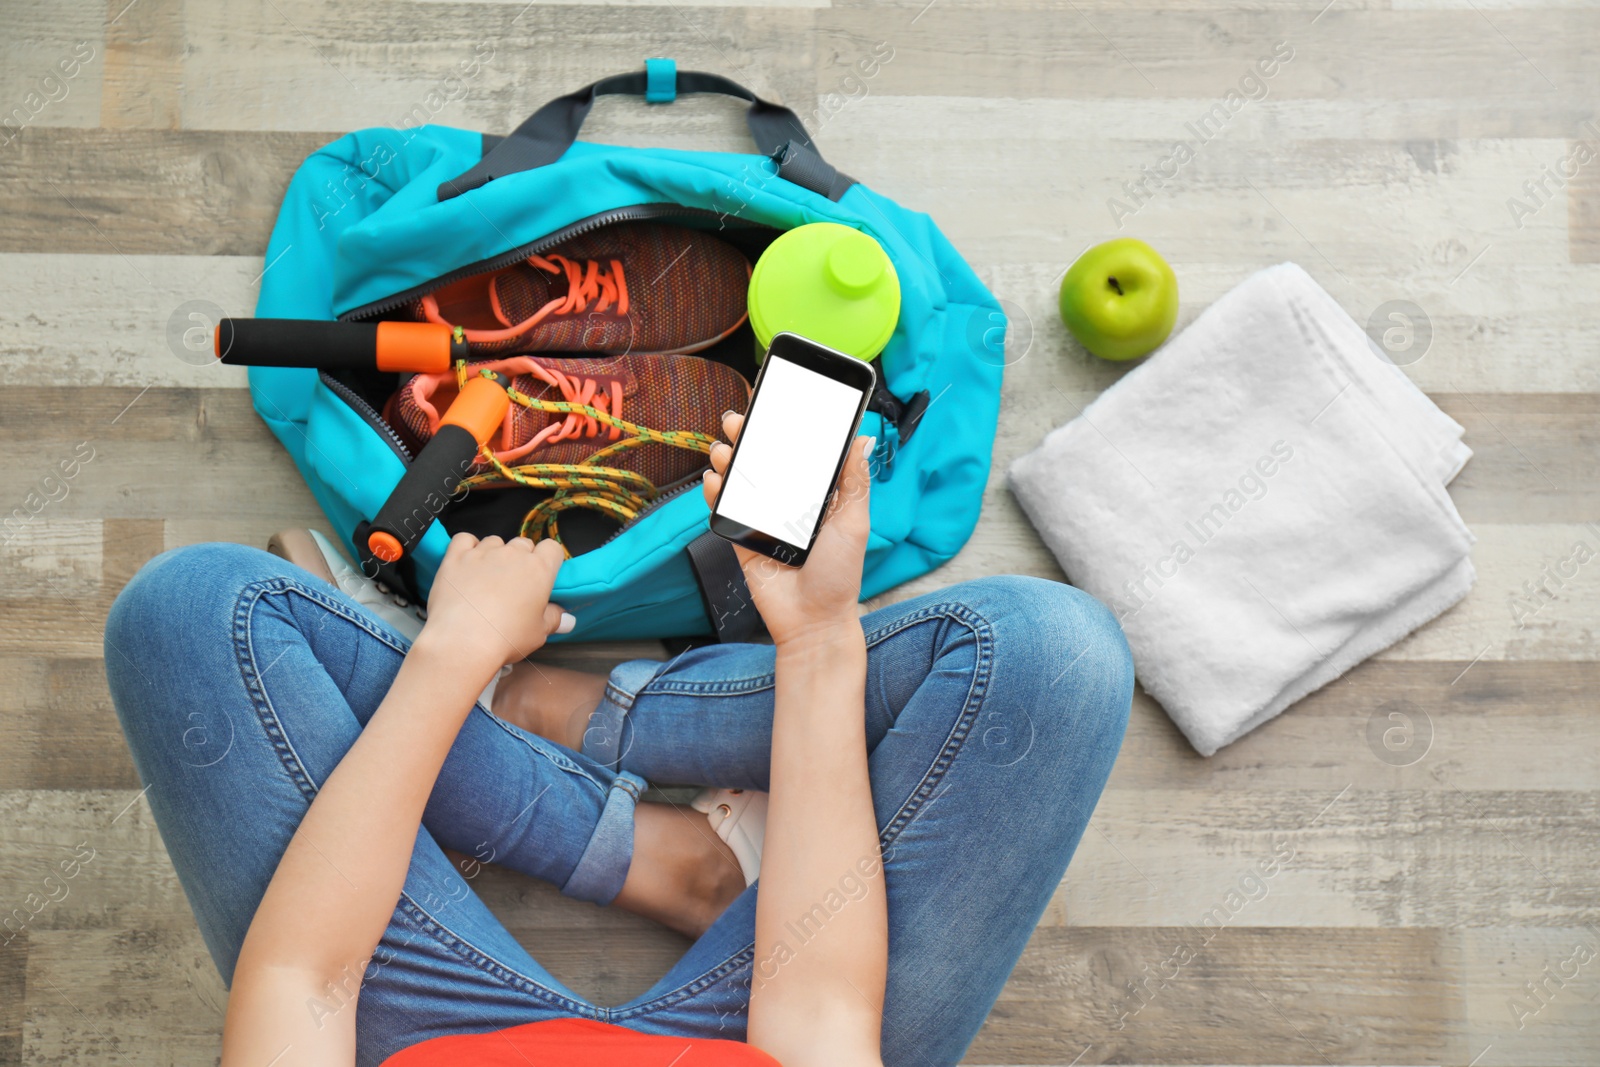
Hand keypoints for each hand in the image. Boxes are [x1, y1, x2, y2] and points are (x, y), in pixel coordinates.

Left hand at [415, 533, 569, 678]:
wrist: (464, 641)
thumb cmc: (506, 638)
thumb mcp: (538, 633)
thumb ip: (553, 619)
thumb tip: (567, 619)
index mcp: (539, 569)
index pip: (552, 548)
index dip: (548, 560)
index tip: (542, 575)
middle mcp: (512, 554)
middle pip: (523, 543)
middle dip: (522, 558)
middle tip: (514, 582)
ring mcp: (482, 553)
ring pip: (494, 541)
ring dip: (495, 553)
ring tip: (488, 576)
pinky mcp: (456, 558)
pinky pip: (464, 539)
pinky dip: (467, 547)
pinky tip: (468, 562)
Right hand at [702, 411, 873, 648]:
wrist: (813, 621)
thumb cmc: (839, 575)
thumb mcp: (854, 523)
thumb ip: (854, 481)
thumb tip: (862, 438)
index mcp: (815, 494)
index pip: (797, 453)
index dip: (784, 428)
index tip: (772, 403)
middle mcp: (787, 502)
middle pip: (763, 461)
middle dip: (748, 437)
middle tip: (738, 420)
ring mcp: (762, 519)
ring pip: (739, 481)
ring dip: (728, 460)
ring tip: (724, 450)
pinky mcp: (742, 538)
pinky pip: (723, 510)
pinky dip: (714, 493)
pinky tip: (714, 480)